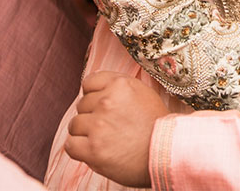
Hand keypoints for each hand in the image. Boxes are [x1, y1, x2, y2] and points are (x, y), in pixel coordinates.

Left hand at [65, 71, 168, 187]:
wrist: (168, 156)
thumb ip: (117, 86)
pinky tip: (94, 151)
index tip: (105, 108)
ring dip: (86, 134)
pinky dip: (79, 149)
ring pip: (74, 125)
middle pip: (81, 105)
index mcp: (120, 85)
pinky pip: (70, 145)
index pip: (88, 83)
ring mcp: (99, 126)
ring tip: (106, 141)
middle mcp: (107, 102)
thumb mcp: (142, 94)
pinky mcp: (93, 149)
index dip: (95, 96)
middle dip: (92, 116)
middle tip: (112, 129)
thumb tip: (90, 87)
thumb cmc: (157, 127)